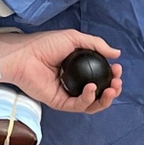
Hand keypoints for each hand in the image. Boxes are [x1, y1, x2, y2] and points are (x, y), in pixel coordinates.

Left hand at [0, 29, 122, 113]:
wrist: (25, 55)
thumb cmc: (45, 44)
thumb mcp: (73, 38)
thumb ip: (96, 44)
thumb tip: (117, 53)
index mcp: (79, 68)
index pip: (100, 75)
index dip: (112, 74)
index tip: (118, 69)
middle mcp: (75, 82)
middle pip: (99, 92)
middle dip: (113, 90)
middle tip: (117, 82)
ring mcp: (68, 94)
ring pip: (92, 103)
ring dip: (105, 99)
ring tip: (111, 89)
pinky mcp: (60, 103)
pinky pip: (78, 106)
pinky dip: (88, 99)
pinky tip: (92, 89)